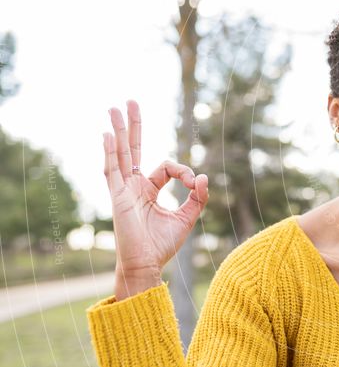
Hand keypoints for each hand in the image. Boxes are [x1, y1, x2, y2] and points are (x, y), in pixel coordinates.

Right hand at [103, 100, 208, 297]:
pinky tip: (107, 135)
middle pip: (132, 149)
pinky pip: (112, 171)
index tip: (194, 183)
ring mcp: (123, 191)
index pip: (166, 167)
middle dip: (133, 126)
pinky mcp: (117, 198)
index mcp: (149, 191)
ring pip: (120, 154)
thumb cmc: (163, 245)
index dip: (183, 171)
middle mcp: (133, 187)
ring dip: (118, 131)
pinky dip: (110, 153)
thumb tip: (202, 176)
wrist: (147, 265)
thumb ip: (198, 197)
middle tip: (130, 102)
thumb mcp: (187, 218)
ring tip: (114, 108)